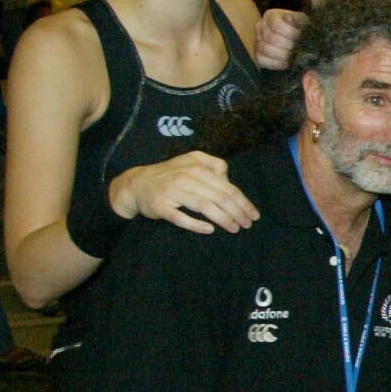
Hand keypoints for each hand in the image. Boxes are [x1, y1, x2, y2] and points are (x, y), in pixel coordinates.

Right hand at [111, 152, 259, 234]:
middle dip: (237, 212)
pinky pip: (181, 217)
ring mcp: (172, 192)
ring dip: (223, 219)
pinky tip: (210, 230)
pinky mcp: (161, 206)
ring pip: (204, 206)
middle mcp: (185, 177)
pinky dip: (196, 224)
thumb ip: (212, 165)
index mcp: (196, 166)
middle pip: (219, 196)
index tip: (253, 214)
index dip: (243, 202)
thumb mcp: (191, 162)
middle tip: (247, 224)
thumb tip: (228, 179)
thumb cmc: (170, 175)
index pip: (227, 187)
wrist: (136, 184)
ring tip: (235, 228)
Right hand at [253, 7, 306, 69]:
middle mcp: (261, 26)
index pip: (275, 24)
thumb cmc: (300, 30)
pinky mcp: (258, 54)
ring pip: (265, 49)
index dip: (289, 32)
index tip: (300, 37)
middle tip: (298, 48)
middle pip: (270, 37)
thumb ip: (299, 20)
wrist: (298, 41)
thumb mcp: (303, 22)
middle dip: (288, 45)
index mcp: (271, 15)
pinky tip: (286, 63)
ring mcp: (257, 41)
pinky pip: (261, 60)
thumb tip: (289, 18)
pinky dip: (275, 63)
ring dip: (282, 55)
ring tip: (293, 56)